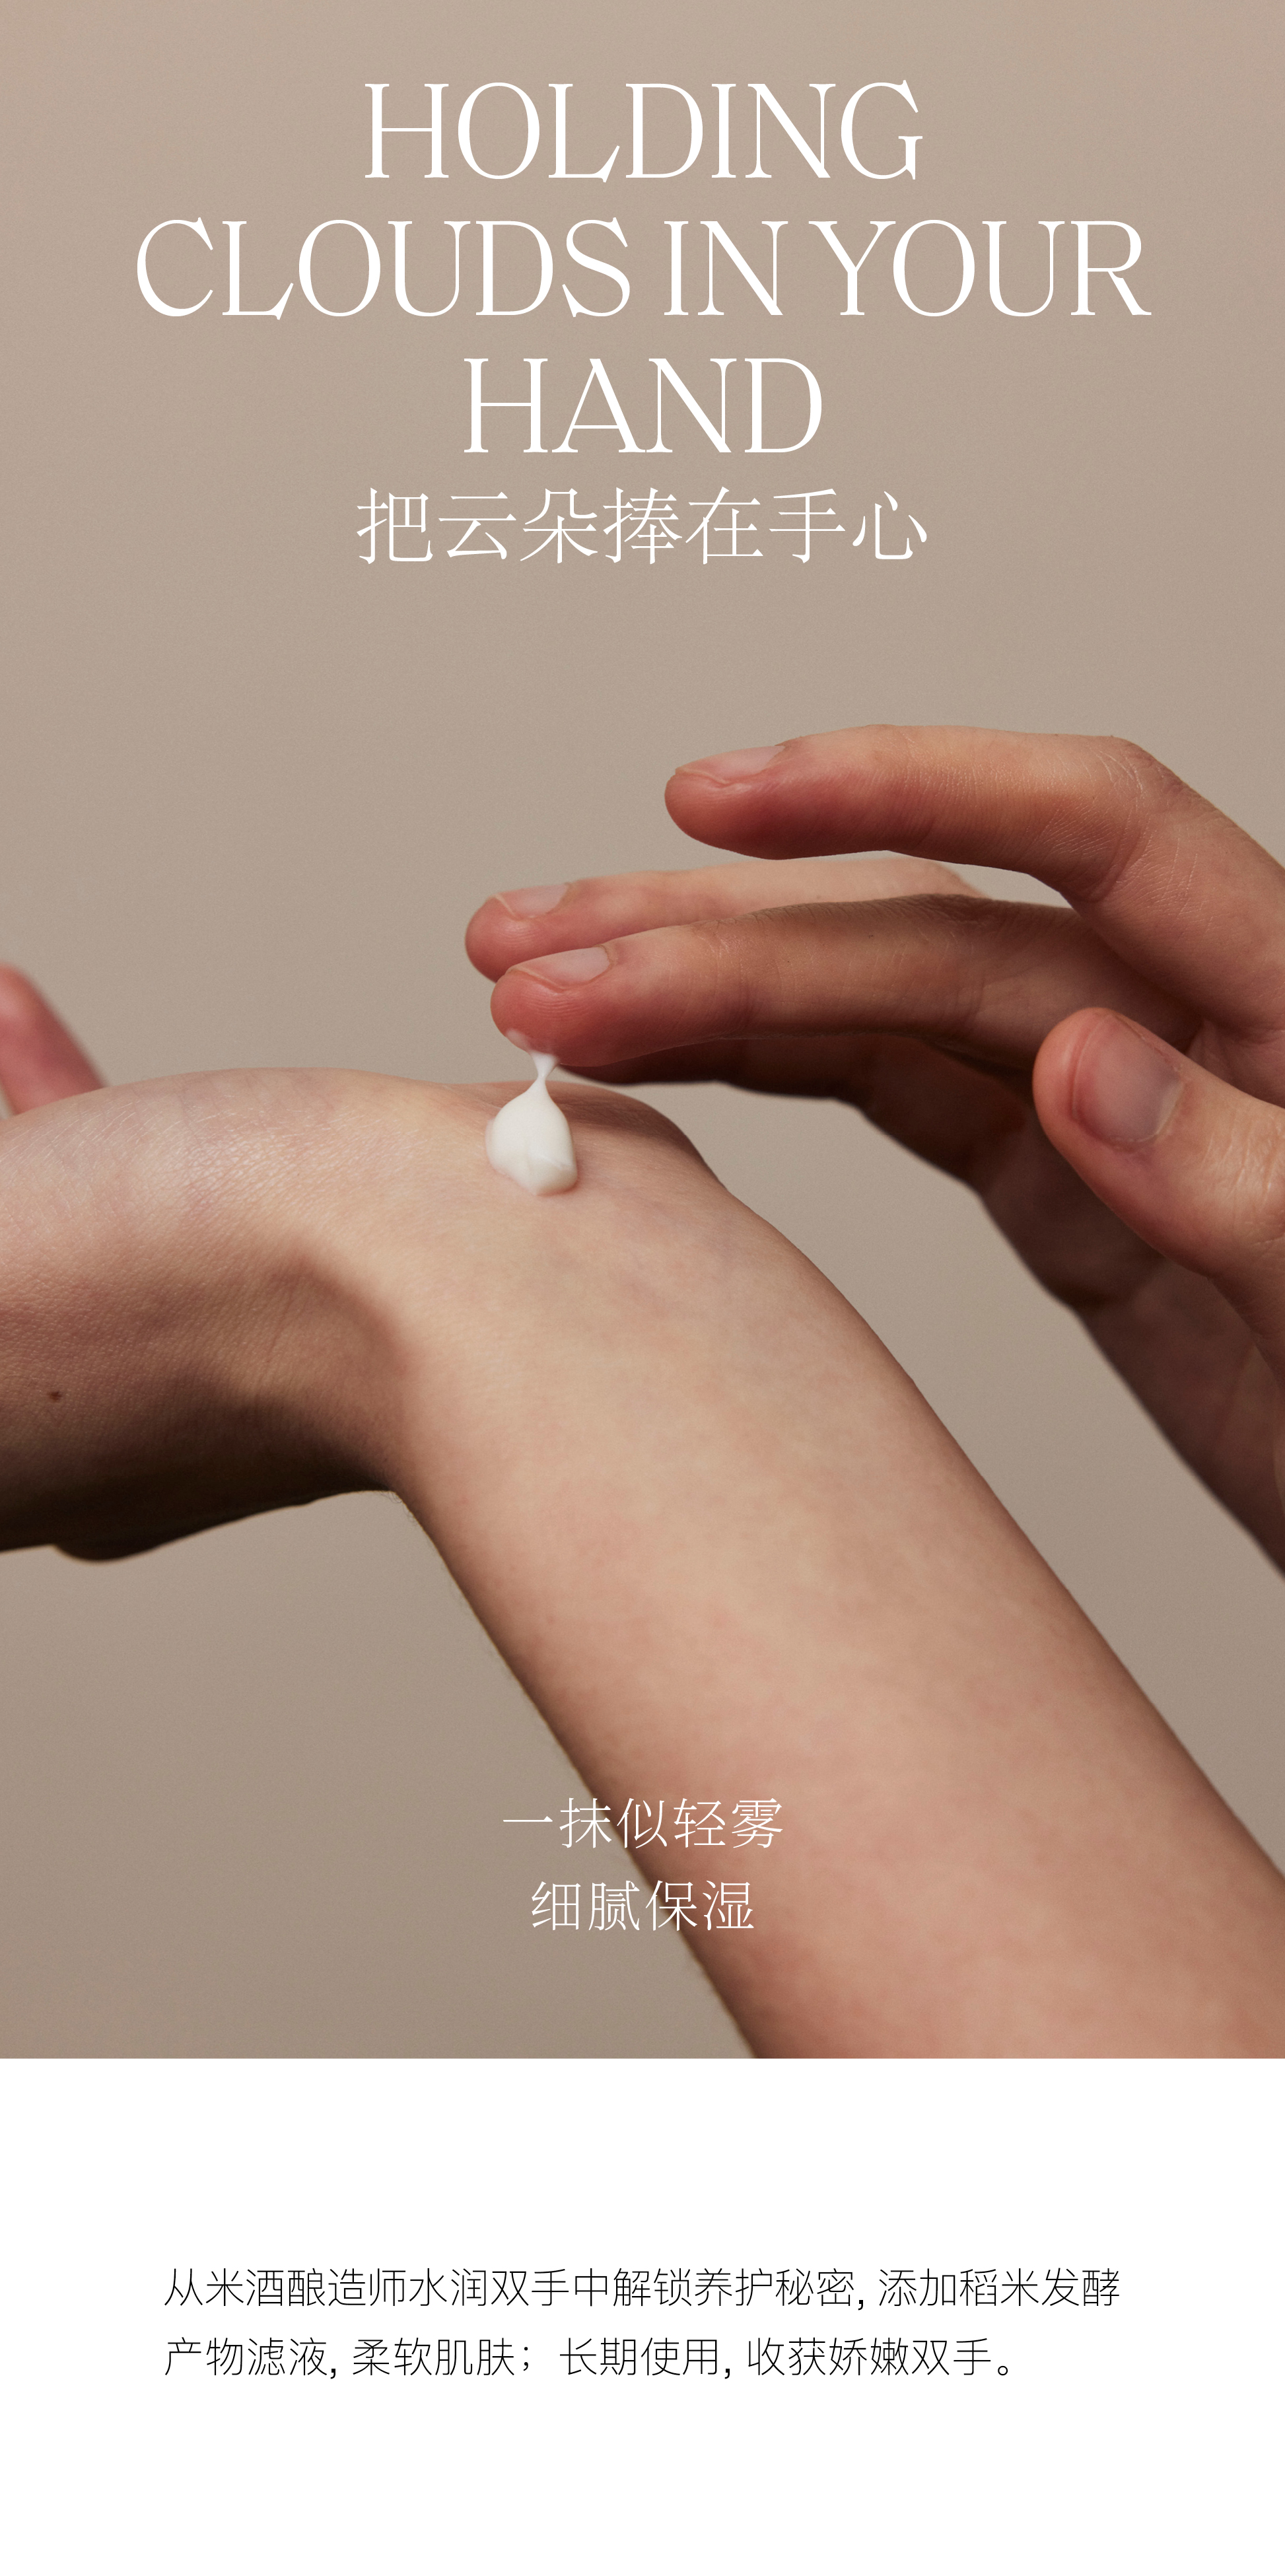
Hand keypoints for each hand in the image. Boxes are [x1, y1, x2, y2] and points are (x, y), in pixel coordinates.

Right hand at [467, 727, 1284, 1566]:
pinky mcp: (1067, 1187)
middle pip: (929, 920)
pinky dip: (770, 1069)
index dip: (900, 783)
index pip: (1084, 828)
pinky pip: (898, 1093)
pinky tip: (658, 1060)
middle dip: (724, 928)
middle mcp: (1182, 1018)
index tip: (722, 797)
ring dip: (707, 985)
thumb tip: (1080, 1056)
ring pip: (881, 998)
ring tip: (537, 986)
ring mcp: (1113, 1101)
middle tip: (532, 952)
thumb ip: (1244, 1178)